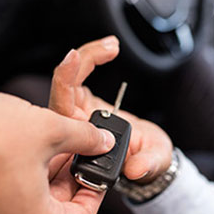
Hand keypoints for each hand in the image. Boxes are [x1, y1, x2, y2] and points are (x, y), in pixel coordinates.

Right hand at [0, 92, 115, 213]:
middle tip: (78, 148)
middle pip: (58, 208)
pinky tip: (29, 148)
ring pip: (35, 201)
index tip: (99, 169)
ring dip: (49, 172)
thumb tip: (102, 142)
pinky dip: (26, 176)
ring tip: (53, 141)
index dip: (96, 190)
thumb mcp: (48, 129)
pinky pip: (12, 198)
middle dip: (71, 175)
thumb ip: (84, 138)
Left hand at [50, 36, 172, 183]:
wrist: (146, 156)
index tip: (75, 60)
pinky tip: (111, 48)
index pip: (62, 113)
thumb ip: (146, 165)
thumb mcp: (152, 163)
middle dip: (78, 64)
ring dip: (87, 56)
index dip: (65, 83)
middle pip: (62, 91)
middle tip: (107, 48)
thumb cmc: (145, 161)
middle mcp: (73, 128)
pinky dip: (92, 58)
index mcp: (79, 146)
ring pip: (69, 80)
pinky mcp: (84, 101)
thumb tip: (135, 168)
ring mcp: (77, 113)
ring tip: (113, 45)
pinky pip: (79, 76)